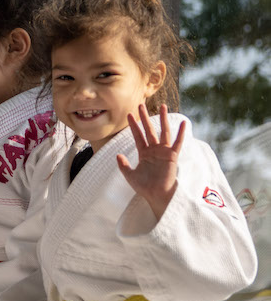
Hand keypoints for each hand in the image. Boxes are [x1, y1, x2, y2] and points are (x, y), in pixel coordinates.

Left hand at [117, 104, 185, 219]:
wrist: (156, 195)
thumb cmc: (144, 187)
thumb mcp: (130, 175)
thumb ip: (123, 165)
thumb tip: (117, 155)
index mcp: (144, 153)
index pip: (138, 136)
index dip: (133, 125)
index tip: (129, 114)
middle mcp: (154, 150)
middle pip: (149, 130)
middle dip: (145, 117)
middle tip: (141, 105)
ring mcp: (163, 152)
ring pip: (163, 132)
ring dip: (163, 119)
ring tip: (162, 106)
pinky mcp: (172, 156)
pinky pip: (177, 143)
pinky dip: (180, 133)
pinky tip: (182, 123)